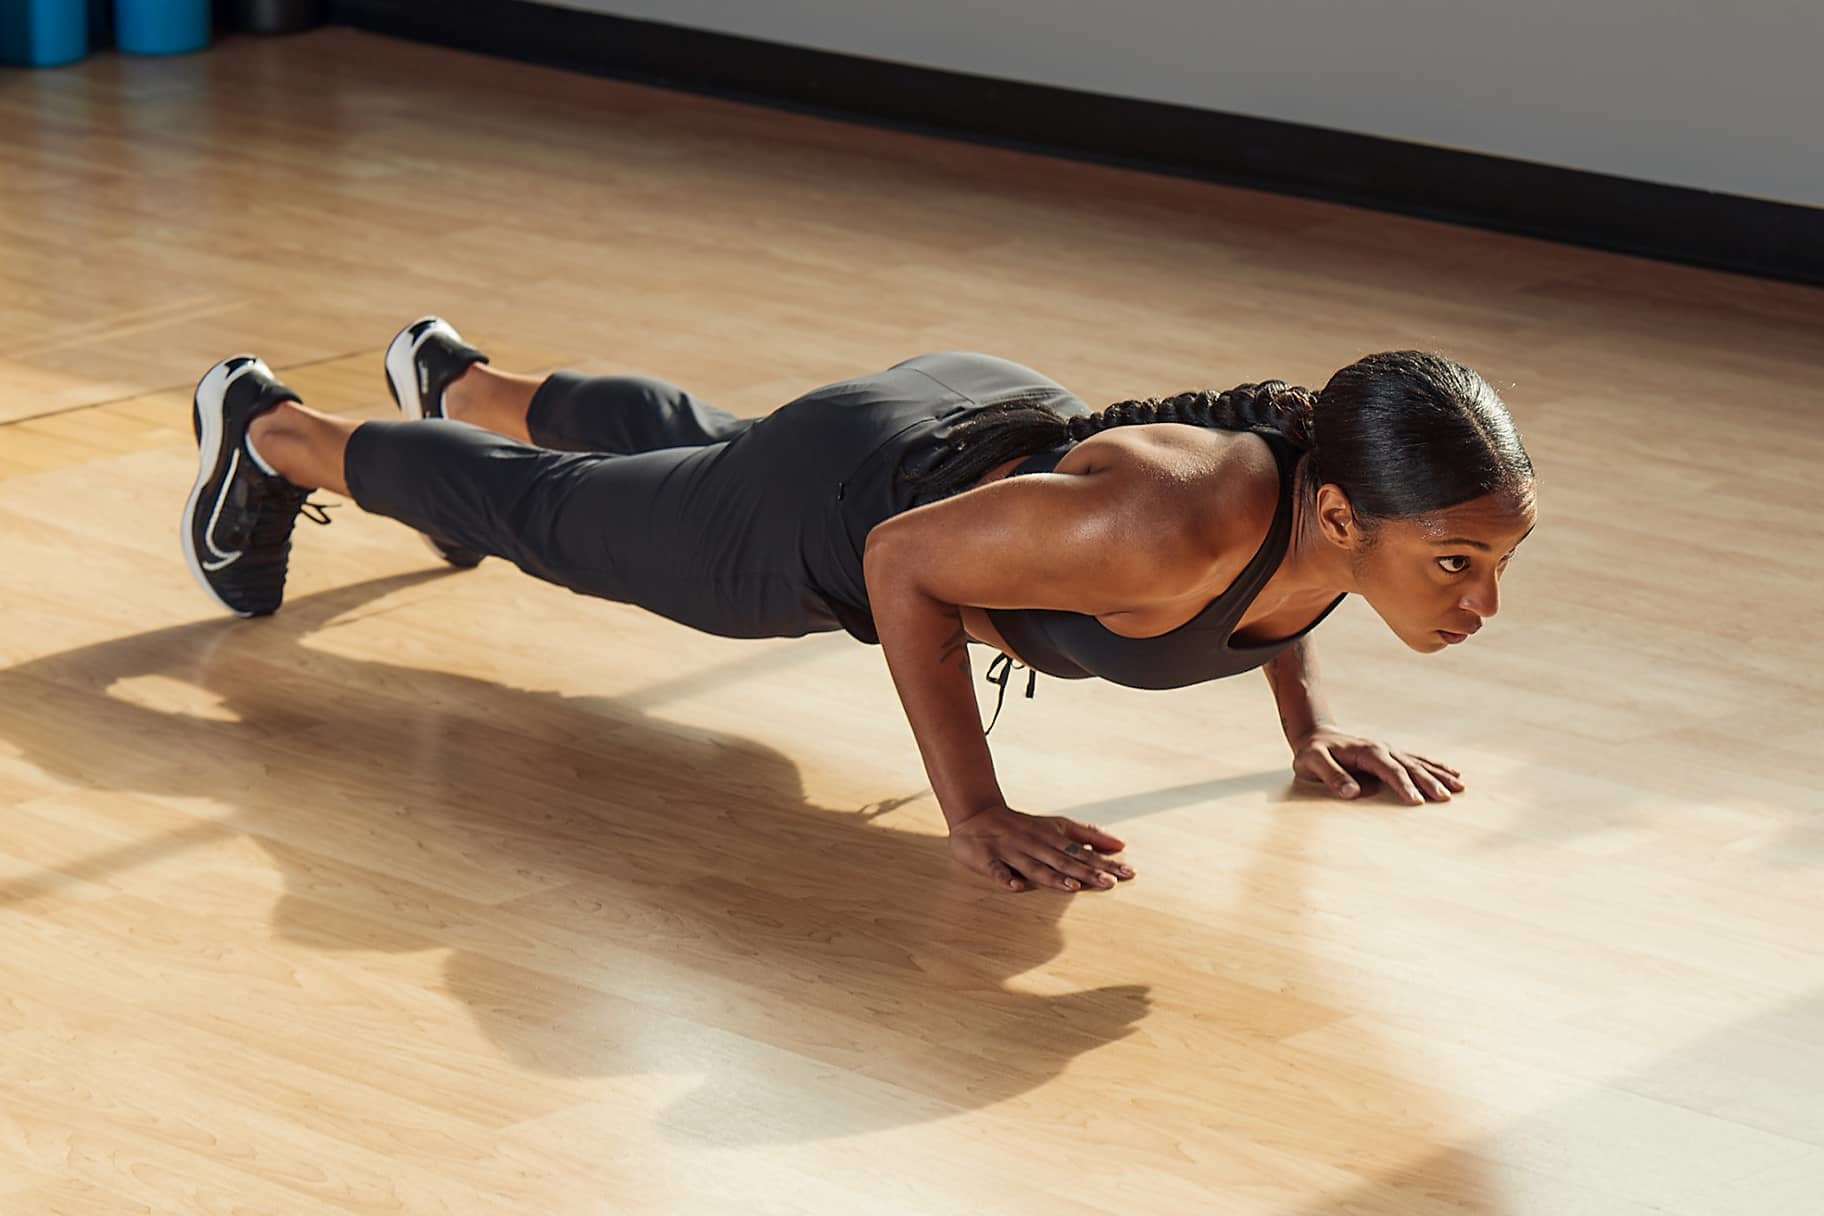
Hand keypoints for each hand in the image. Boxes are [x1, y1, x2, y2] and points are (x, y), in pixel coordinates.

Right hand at [948, 805, 1134, 893]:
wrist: (977, 814)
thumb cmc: (1023, 825)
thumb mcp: (1057, 825)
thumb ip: (1088, 834)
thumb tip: (1120, 845)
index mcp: (1052, 836)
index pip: (1083, 851)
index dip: (1104, 863)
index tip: (1128, 873)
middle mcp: (1035, 844)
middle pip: (1063, 860)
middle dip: (1086, 872)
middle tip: (1109, 883)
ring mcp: (1011, 851)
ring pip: (1034, 866)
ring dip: (1052, 876)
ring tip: (1072, 887)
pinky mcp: (987, 859)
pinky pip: (997, 870)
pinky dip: (1005, 878)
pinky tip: (1016, 886)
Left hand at [1291, 725, 1464, 804]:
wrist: (1316, 734)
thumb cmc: (1312, 752)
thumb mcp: (1312, 762)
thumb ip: (1331, 775)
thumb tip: (1352, 793)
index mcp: (1367, 752)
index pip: (1390, 770)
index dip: (1403, 785)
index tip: (1417, 802)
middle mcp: (1382, 748)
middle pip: (1410, 766)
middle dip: (1429, 782)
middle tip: (1445, 798)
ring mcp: (1389, 750)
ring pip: (1419, 763)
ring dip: (1439, 775)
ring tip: (1459, 788)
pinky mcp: (1391, 754)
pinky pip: (1418, 760)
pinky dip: (1436, 766)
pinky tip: (1452, 773)